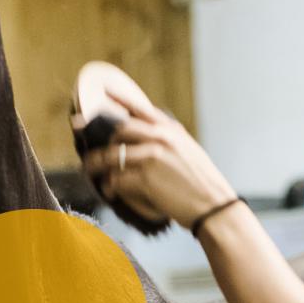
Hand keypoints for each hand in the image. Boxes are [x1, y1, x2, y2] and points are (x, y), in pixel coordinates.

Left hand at [82, 93, 236, 228]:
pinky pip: (116, 179)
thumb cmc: (203, 184)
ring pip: (112, 155)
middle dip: (98, 137)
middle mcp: (161, 138)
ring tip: (90, 170)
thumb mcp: (190, 152)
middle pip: (118, 130)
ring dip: (96, 164)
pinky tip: (109, 191)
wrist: (214, 206)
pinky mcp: (146, 178)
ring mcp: (153, 157)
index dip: (117, 100)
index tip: (102, 95)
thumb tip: (147, 139)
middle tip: (89, 145)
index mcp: (172, 130)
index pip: (140, 108)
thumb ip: (170, 141)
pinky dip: (110, 186)